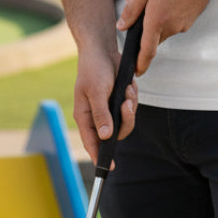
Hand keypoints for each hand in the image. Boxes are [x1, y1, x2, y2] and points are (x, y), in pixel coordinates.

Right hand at [73, 40, 137, 164]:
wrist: (102, 50)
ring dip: (130, 105)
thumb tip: (105, 137)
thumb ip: (101, 114)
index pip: (92, 142)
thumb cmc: (93, 69)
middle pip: (116, 133)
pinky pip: (131, 107)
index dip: (99, 156)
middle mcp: (97, 116)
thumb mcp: (96, 91)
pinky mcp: (119, 100)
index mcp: (85, 116)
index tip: (110, 168)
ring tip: (127, 89)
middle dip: (125, 120)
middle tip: (126, 103)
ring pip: (126, 121)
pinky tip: (128, 85)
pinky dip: (132, 97)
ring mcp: (109, 109)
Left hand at [117, 0, 217, 75]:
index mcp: (156, 20)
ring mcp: (182, 26)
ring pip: (163, 31)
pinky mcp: (189, 22)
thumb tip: (122, 26)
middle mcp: (170, 27)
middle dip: (146, 29)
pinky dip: (168, 16)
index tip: (136, 72)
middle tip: (144, 6)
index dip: (141, 64)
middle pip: (153, 38)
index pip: (147, 50)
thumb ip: (132, 9)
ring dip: (157, 21)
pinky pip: (173, 24)